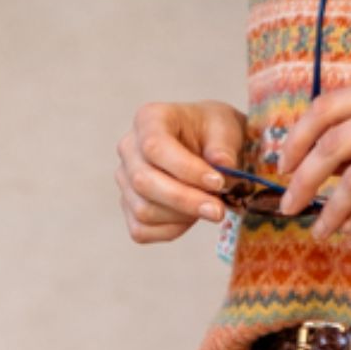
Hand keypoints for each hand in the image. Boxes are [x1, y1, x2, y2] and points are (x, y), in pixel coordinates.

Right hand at [116, 101, 247, 244]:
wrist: (206, 148)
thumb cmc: (213, 133)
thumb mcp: (225, 128)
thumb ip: (224, 147)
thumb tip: (223, 167)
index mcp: (148, 119)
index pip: (155, 147)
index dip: (186, 169)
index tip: (218, 183)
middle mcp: (129, 149)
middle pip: (144, 182)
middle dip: (185, 200)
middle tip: (218, 210)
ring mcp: (125, 181)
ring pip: (143, 210)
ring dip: (181, 216)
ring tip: (208, 207)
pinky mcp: (129, 208)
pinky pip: (142, 230)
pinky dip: (171, 230)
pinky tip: (191, 218)